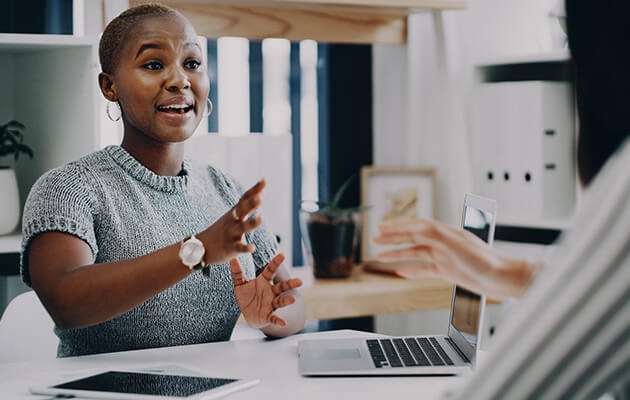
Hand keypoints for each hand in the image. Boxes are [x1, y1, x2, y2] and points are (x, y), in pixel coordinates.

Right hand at [198, 179, 265, 264]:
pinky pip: (239, 247)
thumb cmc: (221, 230)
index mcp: (234, 212)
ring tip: (261, 218)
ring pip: (242, 227)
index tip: (265, 180)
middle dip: (251, 203)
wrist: (201, 247)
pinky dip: (245, 247)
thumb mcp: (232, 215)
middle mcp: (232, 221)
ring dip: (251, 223)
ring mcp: (231, 234)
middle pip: (242, 210)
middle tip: (260, 197)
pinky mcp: (230, 247)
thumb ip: (246, 206)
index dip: (255, 189)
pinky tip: (252, 248)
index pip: (245, 198)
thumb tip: (261, 193)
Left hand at [229, 254, 302, 327]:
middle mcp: (270, 292)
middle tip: (300, 281)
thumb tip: (232, 258)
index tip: (282, 255)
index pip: (271, 270)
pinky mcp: (268, 316)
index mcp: (264, 282)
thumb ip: (237, 272)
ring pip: (280, 301)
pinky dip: (278, 321)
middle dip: (290, 284)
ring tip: (293, 299)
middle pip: (282, 287)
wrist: (248, 314)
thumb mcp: (240, 284)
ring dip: (287, 301)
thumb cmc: (246, 296)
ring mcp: (271, 304)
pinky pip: (274, 318)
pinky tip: (283, 323)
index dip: (276, 263)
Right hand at [373, 217, 538, 299]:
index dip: (397, 226)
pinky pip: (425, 269)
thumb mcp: (457, 244)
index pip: (416, 225)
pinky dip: (412, 269)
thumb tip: (415, 226)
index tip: (381, 227)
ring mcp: (446, 257)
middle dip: (393, 237)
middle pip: (413, 237)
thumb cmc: (487, 261)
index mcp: (445, 231)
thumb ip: (435, 234)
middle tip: (375, 238)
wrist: (504, 279)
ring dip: (398, 253)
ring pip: (416, 253)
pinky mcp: (450, 271)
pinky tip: (401, 271)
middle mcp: (444, 242)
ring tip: (380, 255)